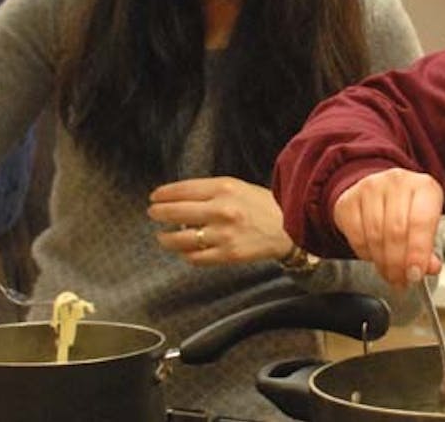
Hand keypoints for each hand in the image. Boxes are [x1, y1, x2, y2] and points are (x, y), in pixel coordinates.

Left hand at [149, 176, 291, 264]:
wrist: (291, 226)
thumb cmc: (262, 204)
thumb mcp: (237, 187)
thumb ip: (210, 191)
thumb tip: (178, 200)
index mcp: (224, 188)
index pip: (182, 190)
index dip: (163, 194)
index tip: (154, 197)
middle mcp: (221, 210)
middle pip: (175, 213)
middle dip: (158, 213)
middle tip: (153, 214)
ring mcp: (224, 234)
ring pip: (180, 239)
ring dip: (165, 238)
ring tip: (162, 237)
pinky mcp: (228, 255)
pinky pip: (195, 257)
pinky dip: (186, 254)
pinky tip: (185, 250)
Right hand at [332, 167, 442, 286]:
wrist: (380, 191)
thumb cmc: (408, 209)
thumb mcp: (426, 224)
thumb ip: (429, 248)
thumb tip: (429, 267)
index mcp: (423, 187)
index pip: (421, 221)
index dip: (418, 252)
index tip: (415, 274)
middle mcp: (397, 182)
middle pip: (396, 231)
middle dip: (398, 264)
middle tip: (401, 280)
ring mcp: (370, 188)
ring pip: (375, 235)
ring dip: (383, 262)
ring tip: (390, 274)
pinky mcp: (348, 200)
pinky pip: (356, 236)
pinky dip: (366, 254)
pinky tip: (375, 257)